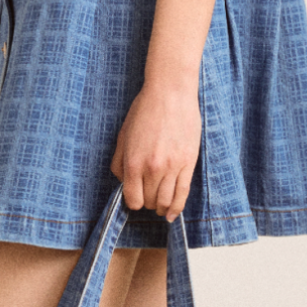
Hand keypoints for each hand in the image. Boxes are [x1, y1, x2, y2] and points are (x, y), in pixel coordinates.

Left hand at [110, 81, 200, 220]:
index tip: (134, 198)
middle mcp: (153, 169)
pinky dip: (176, 207)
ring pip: (166, 201)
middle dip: (146, 203)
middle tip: (147, 197)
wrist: (170, 93)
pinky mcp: (188, 163)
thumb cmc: (145, 110)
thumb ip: (119, 162)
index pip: (132, 199)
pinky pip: (183, 193)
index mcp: (133, 162)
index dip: (132, 202)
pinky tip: (171, 214)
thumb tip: (122, 182)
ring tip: (159, 206)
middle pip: (148, 201)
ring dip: (161, 207)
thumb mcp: (123, 135)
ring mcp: (172, 167)